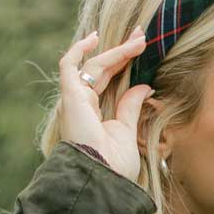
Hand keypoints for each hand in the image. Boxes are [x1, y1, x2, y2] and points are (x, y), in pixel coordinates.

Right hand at [58, 25, 154, 183]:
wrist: (101, 177)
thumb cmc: (113, 164)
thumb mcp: (127, 131)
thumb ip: (131, 107)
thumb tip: (144, 86)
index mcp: (93, 114)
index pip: (107, 80)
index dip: (123, 63)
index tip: (141, 49)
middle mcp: (81, 105)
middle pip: (101, 69)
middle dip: (122, 51)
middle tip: (142, 36)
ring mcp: (73, 100)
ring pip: (93, 65)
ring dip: (116, 51)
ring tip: (139, 39)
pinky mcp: (69, 96)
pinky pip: (68, 66)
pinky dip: (78, 50)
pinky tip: (95, 38)